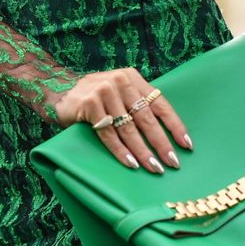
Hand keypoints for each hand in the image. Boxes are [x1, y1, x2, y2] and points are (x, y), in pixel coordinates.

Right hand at [51, 68, 192, 174]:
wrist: (58, 91)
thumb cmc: (94, 98)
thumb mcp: (118, 93)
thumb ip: (136, 104)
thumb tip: (165, 134)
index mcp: (133, 78)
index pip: (160, 103)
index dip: (175, 125)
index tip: (186, 145)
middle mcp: (121, 82)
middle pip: (147, 118)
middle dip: (161, 143)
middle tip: (173, 162)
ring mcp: (105, 92)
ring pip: (129, 129)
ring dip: (143, 151)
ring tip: (154, 168)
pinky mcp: (90, 104)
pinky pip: (109, 134)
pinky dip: (121, 151)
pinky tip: (131, 163)